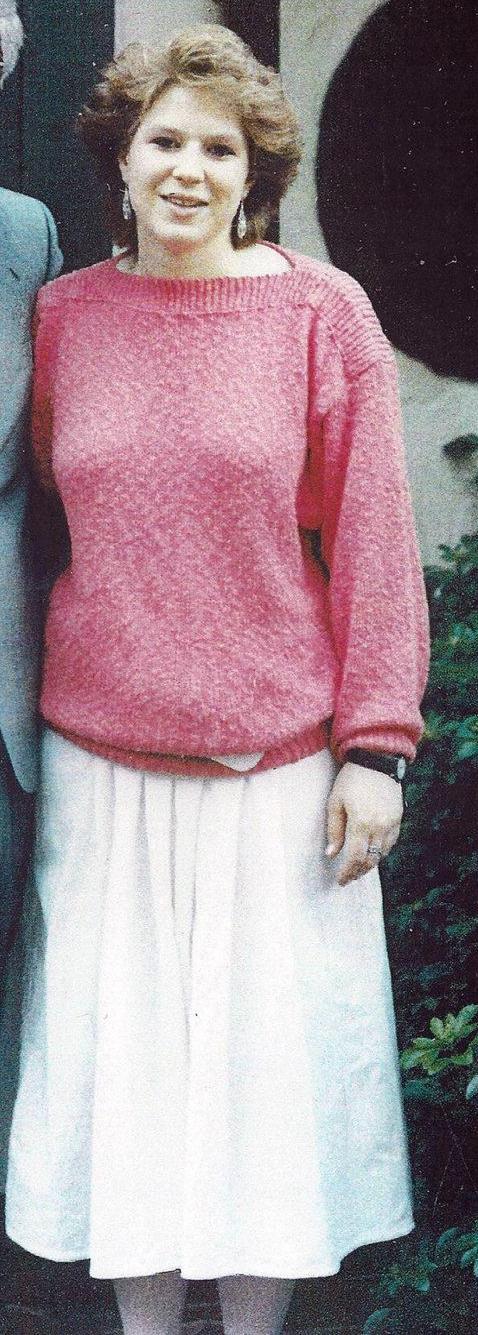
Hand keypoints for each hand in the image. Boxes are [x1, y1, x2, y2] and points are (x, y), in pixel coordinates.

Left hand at [325, 761, 402, 885]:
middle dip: (358, 872)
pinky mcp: (399, 818)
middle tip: (348, 879)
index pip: (355, 858)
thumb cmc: (351, 780)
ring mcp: (392, 823)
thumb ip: (334, 830)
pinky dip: (381, 851)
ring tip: (358, 869)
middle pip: (370, 860)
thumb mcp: (335, 802)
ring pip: (382, 853)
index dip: (347, 872)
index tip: (340, 880)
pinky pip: (391, 842)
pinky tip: (372, 853)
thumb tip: (331, 854)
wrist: (376, 760)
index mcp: (361, 823)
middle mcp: (380, 826)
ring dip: (370, 864)